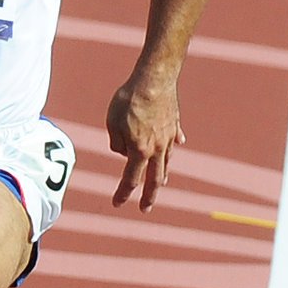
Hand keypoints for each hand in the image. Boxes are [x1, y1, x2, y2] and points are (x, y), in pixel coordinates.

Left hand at [106, 79, 184, 212]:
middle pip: (154, 179)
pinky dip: (173, 146)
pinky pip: (174, 139)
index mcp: (140, 151)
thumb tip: (124, 151)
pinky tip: (175, 146)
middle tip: (145, 208)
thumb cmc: (129, 99)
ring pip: (166, 161)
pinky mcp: (174, 123)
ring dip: (162, 174)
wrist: (155, 78)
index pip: (131, 179)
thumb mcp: (112, 123)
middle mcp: (157, 148)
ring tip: (161, 183)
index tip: (117, 204)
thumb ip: (116, 143)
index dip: (123, 194)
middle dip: (149, 196)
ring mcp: (168, 136)